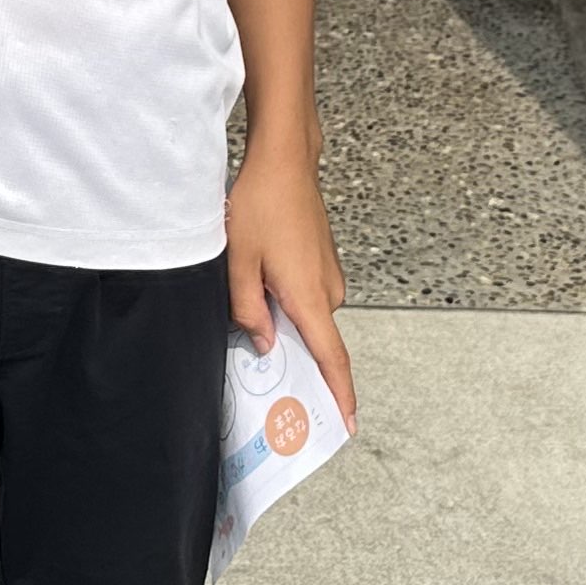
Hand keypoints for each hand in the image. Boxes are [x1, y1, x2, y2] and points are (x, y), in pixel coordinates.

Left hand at [223, 146, 355, 426]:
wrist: (285, 160)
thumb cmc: (262, 203)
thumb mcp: (238, 261)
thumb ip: (247, 309)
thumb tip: (263, 342)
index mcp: (308, 296)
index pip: (332, 357)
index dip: (340, 395)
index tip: (347, 424)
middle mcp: (327, 289)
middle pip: (315, 340)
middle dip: (295, 359)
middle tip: (264, 375)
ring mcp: (328, 274)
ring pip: (307, 316)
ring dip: (286, 324)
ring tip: (252, 319)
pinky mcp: (323, 261)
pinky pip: (308, 296)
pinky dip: (290, 304)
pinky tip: (262, 290)